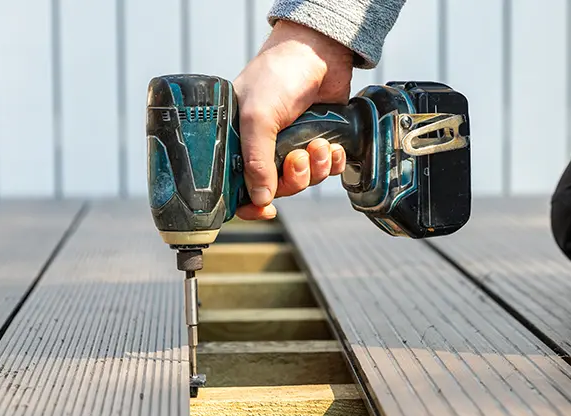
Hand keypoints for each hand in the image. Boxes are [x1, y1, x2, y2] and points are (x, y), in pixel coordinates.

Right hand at [232, 20, 352, 219]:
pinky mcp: (317, 139)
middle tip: (298, 157)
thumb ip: (256, 161)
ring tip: (318, 144)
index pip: (237, 186)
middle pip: (276, 188)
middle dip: (292, 179)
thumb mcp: (258, 117)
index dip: (250, 204)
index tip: (266, 210)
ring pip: (303, 180)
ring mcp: (291, 144)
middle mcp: (263, 146)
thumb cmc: (277, 75)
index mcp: (237, 142)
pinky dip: (331, 163)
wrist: (318, 51)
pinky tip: (332, 148)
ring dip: (314, 168)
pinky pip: (325, 169)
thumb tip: (260, 200)